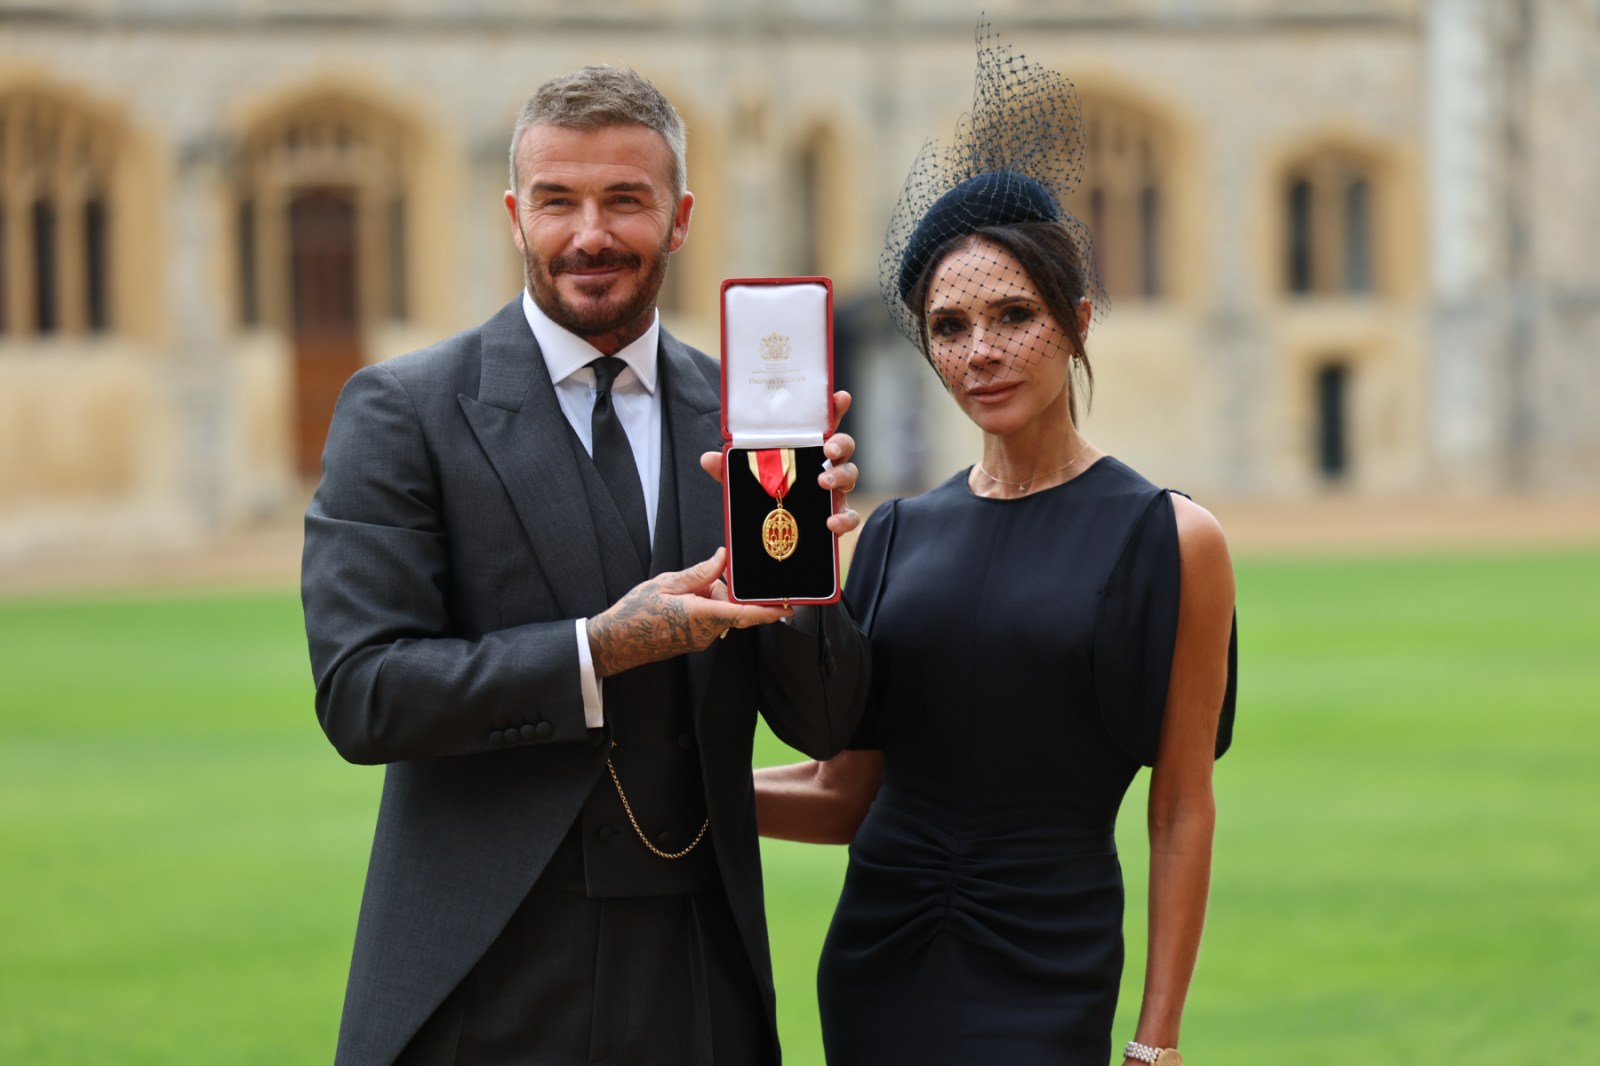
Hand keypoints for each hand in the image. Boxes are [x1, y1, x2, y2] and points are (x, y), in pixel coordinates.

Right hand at [586, 548, 792, 676]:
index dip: (769, 611)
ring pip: (721, 613)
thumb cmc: (636, 612)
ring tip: (681, 591)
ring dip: (709, 597)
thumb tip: (723, 558)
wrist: (615, 641)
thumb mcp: (667, 583)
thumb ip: (700, 572)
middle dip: (723, 590)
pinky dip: (702, 606)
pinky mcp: (694, 641)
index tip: (789, 607)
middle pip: (733, 607)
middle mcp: (706, 632)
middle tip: (702, 580)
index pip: (745, 613)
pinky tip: (680, 600)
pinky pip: (710, 620)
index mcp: (702, 615)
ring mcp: (701, 640)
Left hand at [699, 389, 861, 536]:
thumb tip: (708, 458)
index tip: (840, 396)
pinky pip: (850, 516)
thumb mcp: (743, 479)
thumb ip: (728, 468)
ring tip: (824, 482)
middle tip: (828, 449)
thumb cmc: (765, 495)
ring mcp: (835, 490)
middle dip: (840, 443)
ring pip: (850, 475)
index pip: (823, 424)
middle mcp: (825, 465)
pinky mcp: (838, 514)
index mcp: (806, 449)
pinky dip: (844, 519)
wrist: (773, 532)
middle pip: (844, 445)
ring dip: (840, 476)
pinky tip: (831, 521)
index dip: (834, 408)